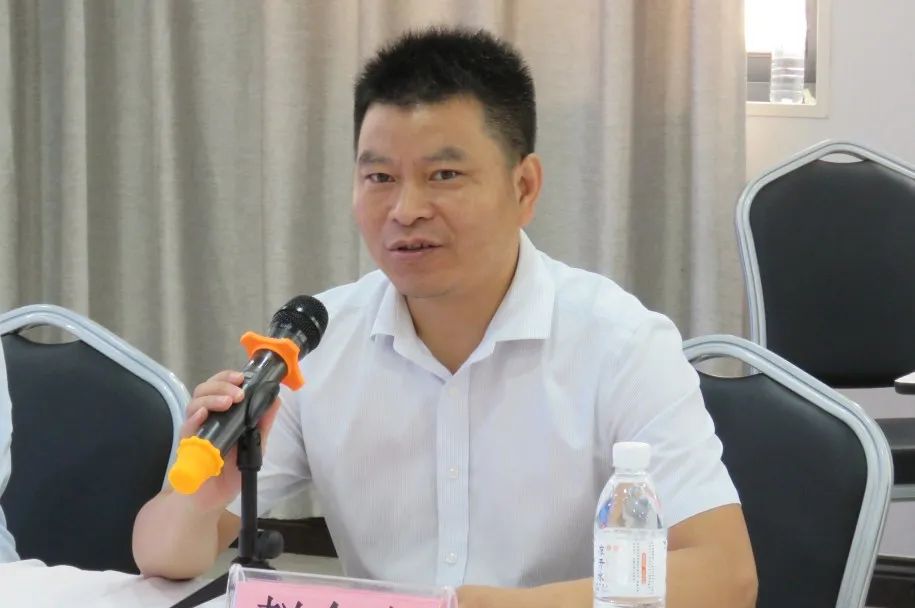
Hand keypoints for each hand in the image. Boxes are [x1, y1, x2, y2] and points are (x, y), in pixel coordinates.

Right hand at [176, 370, 281, 511]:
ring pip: (195, 402)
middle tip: (238, 392)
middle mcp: (207, 417)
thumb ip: (263, 425)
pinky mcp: (186, 444)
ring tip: (227, 402)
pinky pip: (186, 426)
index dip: (228, 378)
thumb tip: (276, 400)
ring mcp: (195, 429)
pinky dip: (194, 417)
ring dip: (211, 398)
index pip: (221, 386)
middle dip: (222, 384)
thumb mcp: (254, 447)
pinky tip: (203, 414)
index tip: (242, 377)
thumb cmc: (230, 473)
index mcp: (223, 414)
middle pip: (206, 389)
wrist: (210, 499)